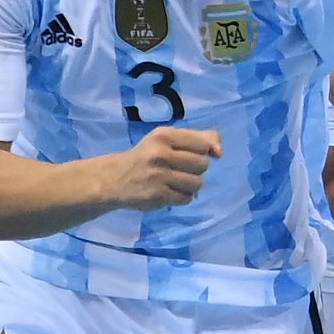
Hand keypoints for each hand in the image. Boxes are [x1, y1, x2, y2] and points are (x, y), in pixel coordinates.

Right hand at [99, 125, 223, 212]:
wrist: (115, 178)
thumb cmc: (147, 156)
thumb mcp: (168, 139)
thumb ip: (199, 138)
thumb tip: (219, 152)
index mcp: (164, 135)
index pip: (203, 144)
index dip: (201, 151)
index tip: (189, 154)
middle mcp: (160, 154)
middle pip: (202, 165)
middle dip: (196, 169)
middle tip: (179, 169)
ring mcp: (159, 176)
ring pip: (197, 183)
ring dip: (191, 185)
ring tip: (176, 182)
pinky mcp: (157, 195)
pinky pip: (187, 198)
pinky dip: (182, 197)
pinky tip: (170, 192)